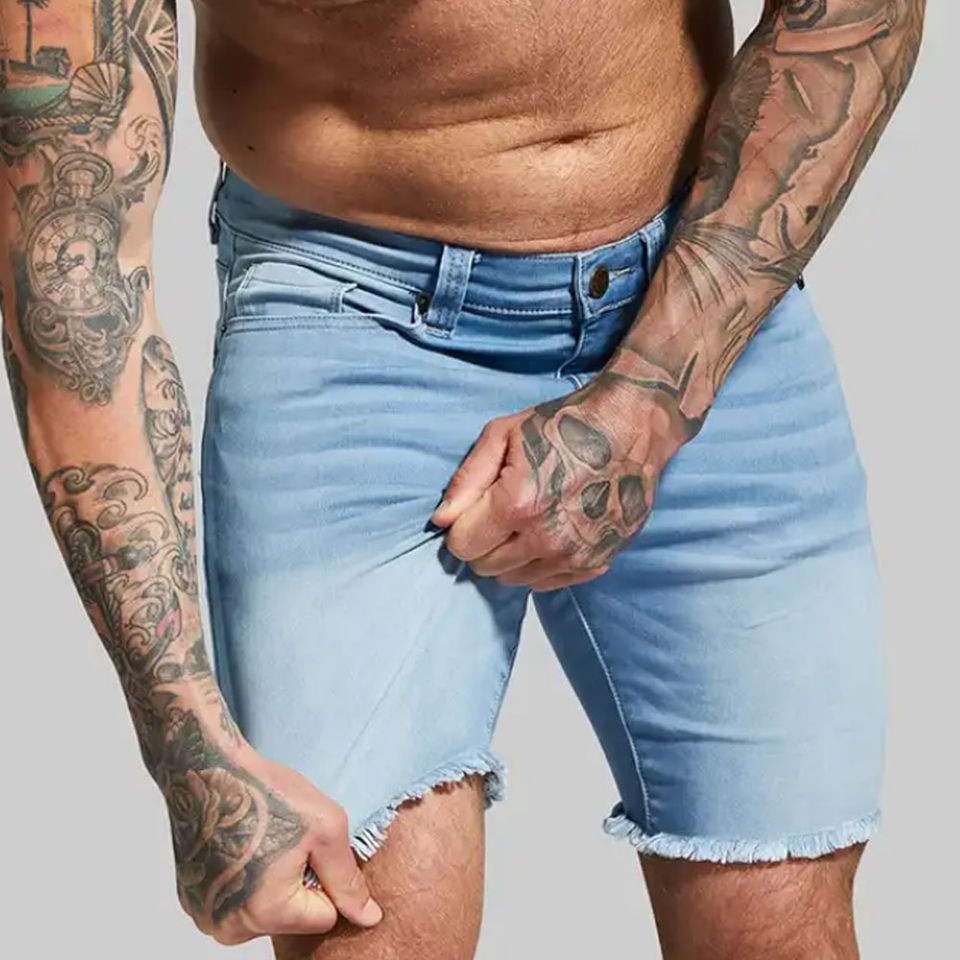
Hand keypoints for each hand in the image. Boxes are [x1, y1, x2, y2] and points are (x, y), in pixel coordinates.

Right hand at [160, 727, 382, 944]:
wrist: (208, 770)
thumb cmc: (266, 792)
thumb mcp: (325, 829)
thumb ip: (347, 880)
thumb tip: (369, 918)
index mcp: (269, 913)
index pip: (325, 915)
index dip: (325, 877)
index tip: (307, 847)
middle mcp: (232, 927)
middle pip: (293, 917)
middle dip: (297, 882)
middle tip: (283, 841)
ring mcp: (208, 916)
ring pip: (266, 911)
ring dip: (271, 882)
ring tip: (260, 841)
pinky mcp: (193, 903)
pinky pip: (238, 902)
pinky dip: (245, 880)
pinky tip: (240, 847)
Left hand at [430, 372, 686, 590]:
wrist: (630, 427)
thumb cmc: (562, 425)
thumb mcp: (502, 434)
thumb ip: (467, 480)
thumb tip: (441, 521)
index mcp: (517, 505)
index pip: (463, 546)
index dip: (462, 527)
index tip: (476, 510)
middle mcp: (545, 539)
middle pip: (486, 566)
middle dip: (485, 541)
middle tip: (502, 512)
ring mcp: (574, 555)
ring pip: (515, 579)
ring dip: (512, 555)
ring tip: (529, 519)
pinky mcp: (596, 562)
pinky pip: (548, 582)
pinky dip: (542, 564)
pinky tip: (551, 532)